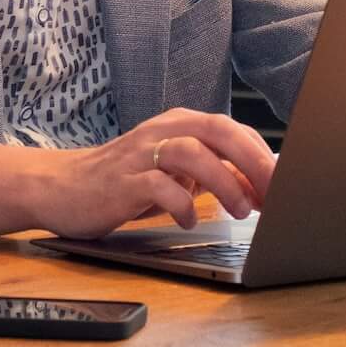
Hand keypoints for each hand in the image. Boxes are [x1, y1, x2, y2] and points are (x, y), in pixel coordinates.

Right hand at [0, 108, 277, 237]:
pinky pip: (158, 187)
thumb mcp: (174, 174)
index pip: (231, 129)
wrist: (60, 188)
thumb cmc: (123, 181)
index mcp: (178, 125)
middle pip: (217, 131)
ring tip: (240, 211)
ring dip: (223, 182)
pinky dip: (182, 206)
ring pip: (191, 154)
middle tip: (275, 191)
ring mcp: (140, 154)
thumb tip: (259, 188)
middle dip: (252, 161)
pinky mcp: (121, 181)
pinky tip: (190, 222)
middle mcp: (161, 131)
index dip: (261, 154)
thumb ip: (213, 175)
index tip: (285, 182)